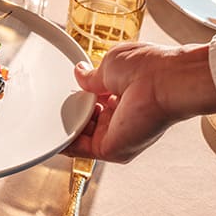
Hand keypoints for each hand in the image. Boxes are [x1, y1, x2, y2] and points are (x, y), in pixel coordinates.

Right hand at [62, 42, 215, 162]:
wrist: (165, 81)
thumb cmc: (150, 68)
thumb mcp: (110, 66)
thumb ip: (92, 77)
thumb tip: (80, 73)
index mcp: (125, 95)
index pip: (97, 101)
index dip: (81, 97)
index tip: (69, 92)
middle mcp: (123, 117)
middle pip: (89, 120)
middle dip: (73, 112)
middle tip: (59, 103)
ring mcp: (118, 133)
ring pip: (82, 136)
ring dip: (66, 128)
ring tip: (50, 116)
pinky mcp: (112, 148)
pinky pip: (80, 149)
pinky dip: (64, 144)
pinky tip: (51, 136)